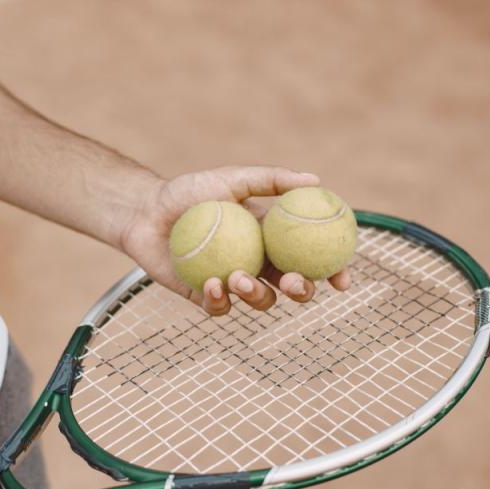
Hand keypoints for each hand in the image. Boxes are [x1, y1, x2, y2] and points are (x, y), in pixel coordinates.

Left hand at [120, 166, 350, 315]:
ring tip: (237, 275)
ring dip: (257, 294)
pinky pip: (222, 308)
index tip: (343, 280)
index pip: (311, 257)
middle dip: (301, 291)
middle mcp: (258, 262)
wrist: (146, 211)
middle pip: (293, 287)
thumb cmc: (188, 191)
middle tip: (291, 281)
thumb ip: (271, 180)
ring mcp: (233, 281)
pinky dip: (221, 299)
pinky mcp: (206, 296)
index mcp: (272, 238)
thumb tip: (315, 180)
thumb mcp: (231, 178)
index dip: (332, 272)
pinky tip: (214, 284)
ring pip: (261, 301)